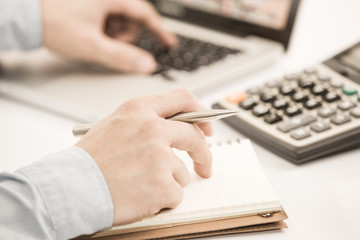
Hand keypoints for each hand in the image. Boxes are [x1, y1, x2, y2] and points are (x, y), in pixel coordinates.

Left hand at [41, 0, 176, 73]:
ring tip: (93, 38)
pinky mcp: (92, 6)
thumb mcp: (92, 45)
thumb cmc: (55, 23)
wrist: (28, 15)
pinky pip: (108, 21)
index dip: (160, 31)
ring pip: (120, 23)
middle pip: (132, 21)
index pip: (146, 15)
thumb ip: (122, 57)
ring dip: (113, 35)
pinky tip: (90, 33)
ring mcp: (100, 2)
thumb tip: (147, 65)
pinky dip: (104, 31)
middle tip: (107, 44)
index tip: (169, 44)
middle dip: (124, 37)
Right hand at [75, 89, 212, 225]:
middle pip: (194, 137)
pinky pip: (175, 194)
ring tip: (139, 184)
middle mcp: (153, 129)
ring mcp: (160, 157)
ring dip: (168, 182)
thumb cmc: (89, 160)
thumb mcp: (115, 125)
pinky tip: (140, 196)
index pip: (183, 98)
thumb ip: (146, 120)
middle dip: (203, 154)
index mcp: (140, 110)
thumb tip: (175, 126)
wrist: (69, 189)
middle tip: (204, 166)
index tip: (206, 128)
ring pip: (182, 172)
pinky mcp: (162, 185)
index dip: (200, 112)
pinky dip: (162, 199)